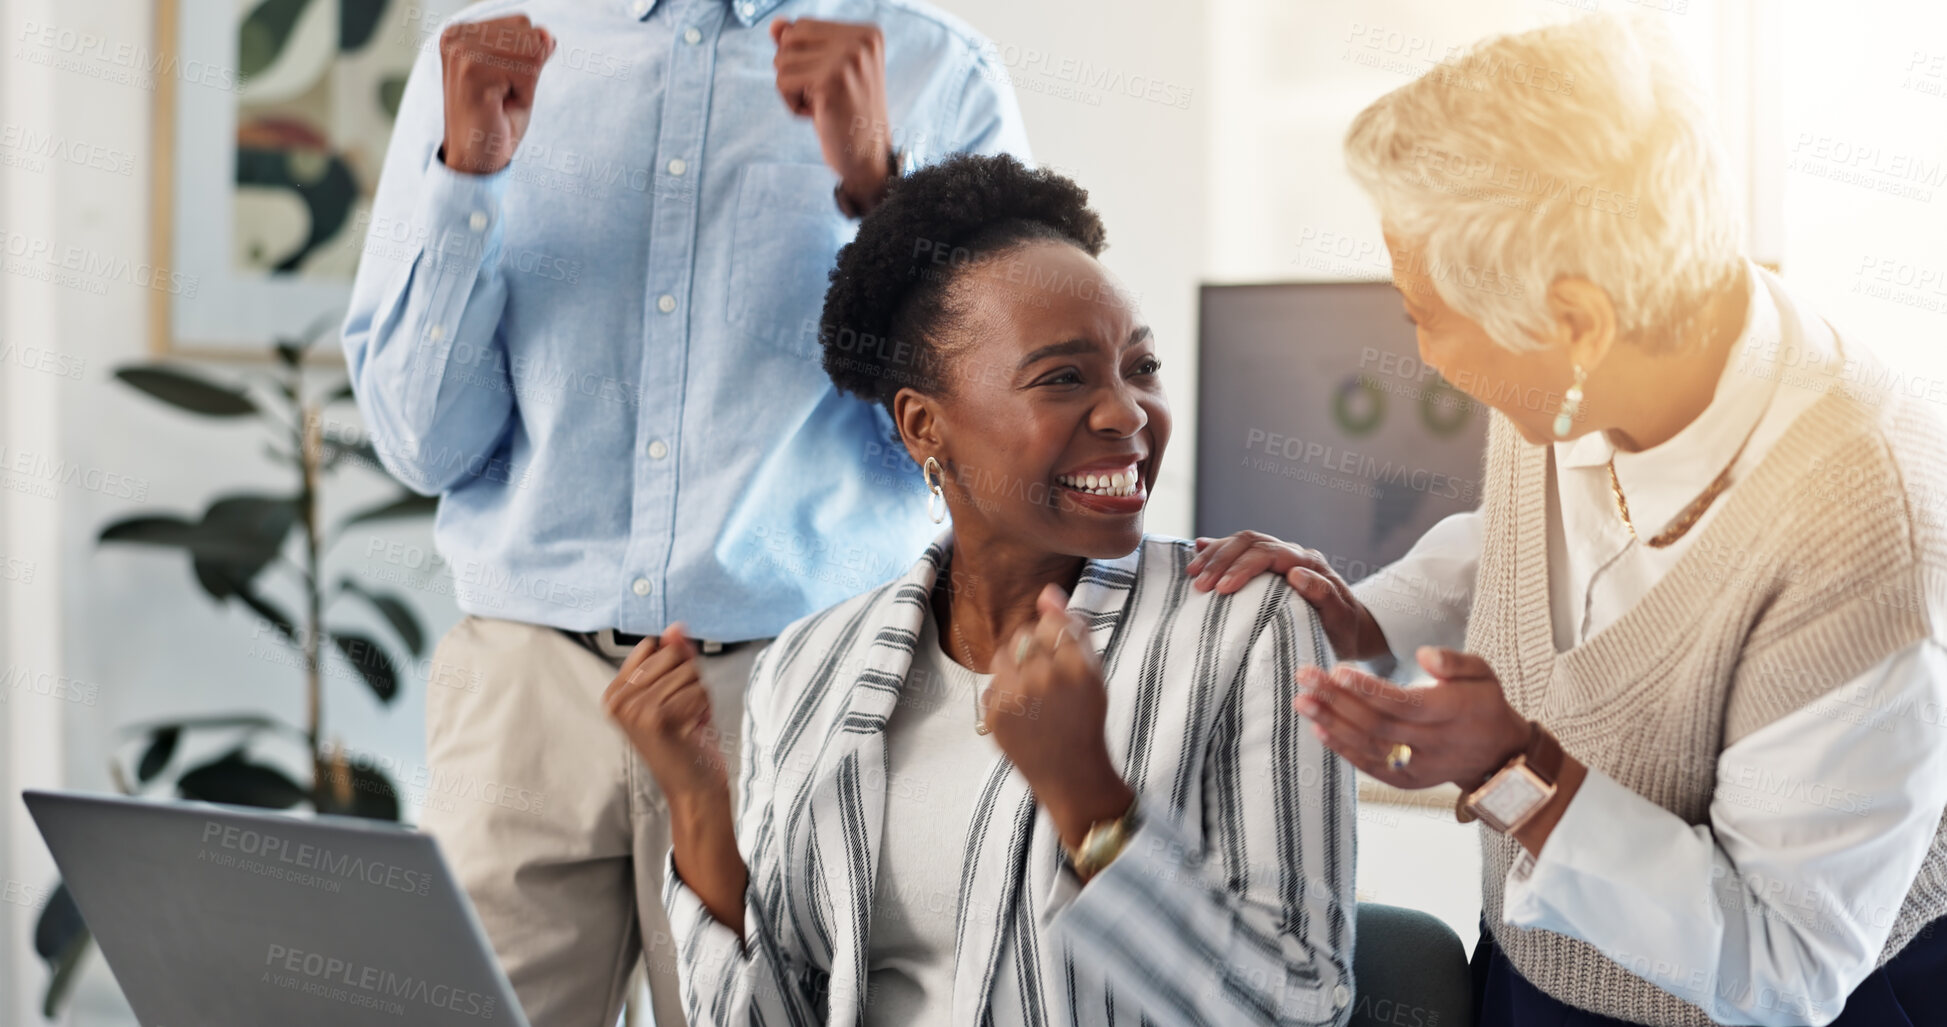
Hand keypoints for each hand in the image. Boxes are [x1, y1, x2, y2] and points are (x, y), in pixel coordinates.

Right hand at [439, 15, 554, 174]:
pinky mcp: (471, 71)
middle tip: (502, 96)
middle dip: (528, 72)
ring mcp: (461, 51)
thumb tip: (547, 35)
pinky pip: (528, 72)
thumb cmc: (498, 119)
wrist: (477, 159)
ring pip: (532, 52)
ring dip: (526, 84)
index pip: (522, 24)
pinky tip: (498, 107)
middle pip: (530, 35)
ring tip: (500, 101)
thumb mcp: (521, 76)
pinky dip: (524, 95)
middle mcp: (456, 35)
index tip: (501, 84)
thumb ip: (533, 50)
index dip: (526, 59)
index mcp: (462, 31)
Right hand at [603, 625, 729, 807]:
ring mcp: (634, 709)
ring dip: (698, 697)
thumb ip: (676, 656)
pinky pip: (697, 689)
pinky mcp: (656, 718)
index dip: (676, 668)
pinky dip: (703, 709)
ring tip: (686, 722)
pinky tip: (691, 730)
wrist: (694, 787)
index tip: (670, 699)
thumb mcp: (678, 690)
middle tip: (682, 714)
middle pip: (673, 655)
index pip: (655, 646)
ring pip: (688, 672)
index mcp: (614, 692)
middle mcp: (617, 700)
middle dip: (689, 682)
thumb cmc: (687, 739)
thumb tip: (676, 627)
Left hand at [769, 18, 892, 211]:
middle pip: (790, 38)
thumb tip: (775, 25)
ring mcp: (848, 59)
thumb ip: (801, 44)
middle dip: (793, 70)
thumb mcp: (825, 72)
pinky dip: (792, 104)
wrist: (867, 158)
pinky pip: (782, 82)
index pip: (803, 26)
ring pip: (782, 60)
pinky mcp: (830, 81)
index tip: (831, 84)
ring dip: (793, 89)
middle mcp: (862, 41)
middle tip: (823, 96)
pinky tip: (817, 115)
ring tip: (822, 106)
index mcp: (867, 33)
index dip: (803, 58)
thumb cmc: (846, 115)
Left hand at [986, 585, 1134, 848]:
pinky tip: (1022, 712)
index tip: (1058, 653)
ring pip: (1003, 655)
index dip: (1053, 635)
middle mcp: (1046, 679)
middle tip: (1046, 677)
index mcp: (1077, 667)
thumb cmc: (1085, 721)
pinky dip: (1004, 692)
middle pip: (1025, 636)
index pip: (1051, 622)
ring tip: (1032, 690)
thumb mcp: (1093, 674)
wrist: (1072, 776)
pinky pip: (992, 684)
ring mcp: (1017, 698)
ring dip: (1014, 665)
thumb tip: (1048, 591)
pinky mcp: (995, 716)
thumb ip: (1074, 630)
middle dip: (1033, 649)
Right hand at [1189, 532, 1389, 660]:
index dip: (1242, 567)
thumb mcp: (1340, 618)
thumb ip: (1324, 595)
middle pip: (1250, 542)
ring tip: (1193, 572)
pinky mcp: (1269, 566)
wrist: (1352, 628)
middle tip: (1200, 585)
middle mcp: (1293, 554)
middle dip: (1221, 560)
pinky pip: (1240, 550)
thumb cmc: (1345, 629)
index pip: (1268, 554)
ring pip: (1242, 542)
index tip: (1222, 588)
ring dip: (1215, 554)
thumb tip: (1295, 573)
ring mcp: (1280, 557)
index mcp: (1308, 563)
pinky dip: (1218, 550)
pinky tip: (1199, 550)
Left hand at [1291, 647, 1530, 790]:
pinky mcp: (1407, 781)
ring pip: (1370, 746)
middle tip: (1306, 676)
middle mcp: (1434, 744)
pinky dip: (1343, 750)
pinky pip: (1371, 767)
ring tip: (1302, 701)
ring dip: (1331, 724)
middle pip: (1378, 723)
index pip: (1403, 703)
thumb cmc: (1481, 704)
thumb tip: (1424, 655)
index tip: (1337, 670)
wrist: (1496, 754)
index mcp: (1452, 713)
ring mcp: (1420, 767)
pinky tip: (1319, 730)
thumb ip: (1454, 661)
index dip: (1368, 689)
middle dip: (1337, 700)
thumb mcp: (1482, 673)